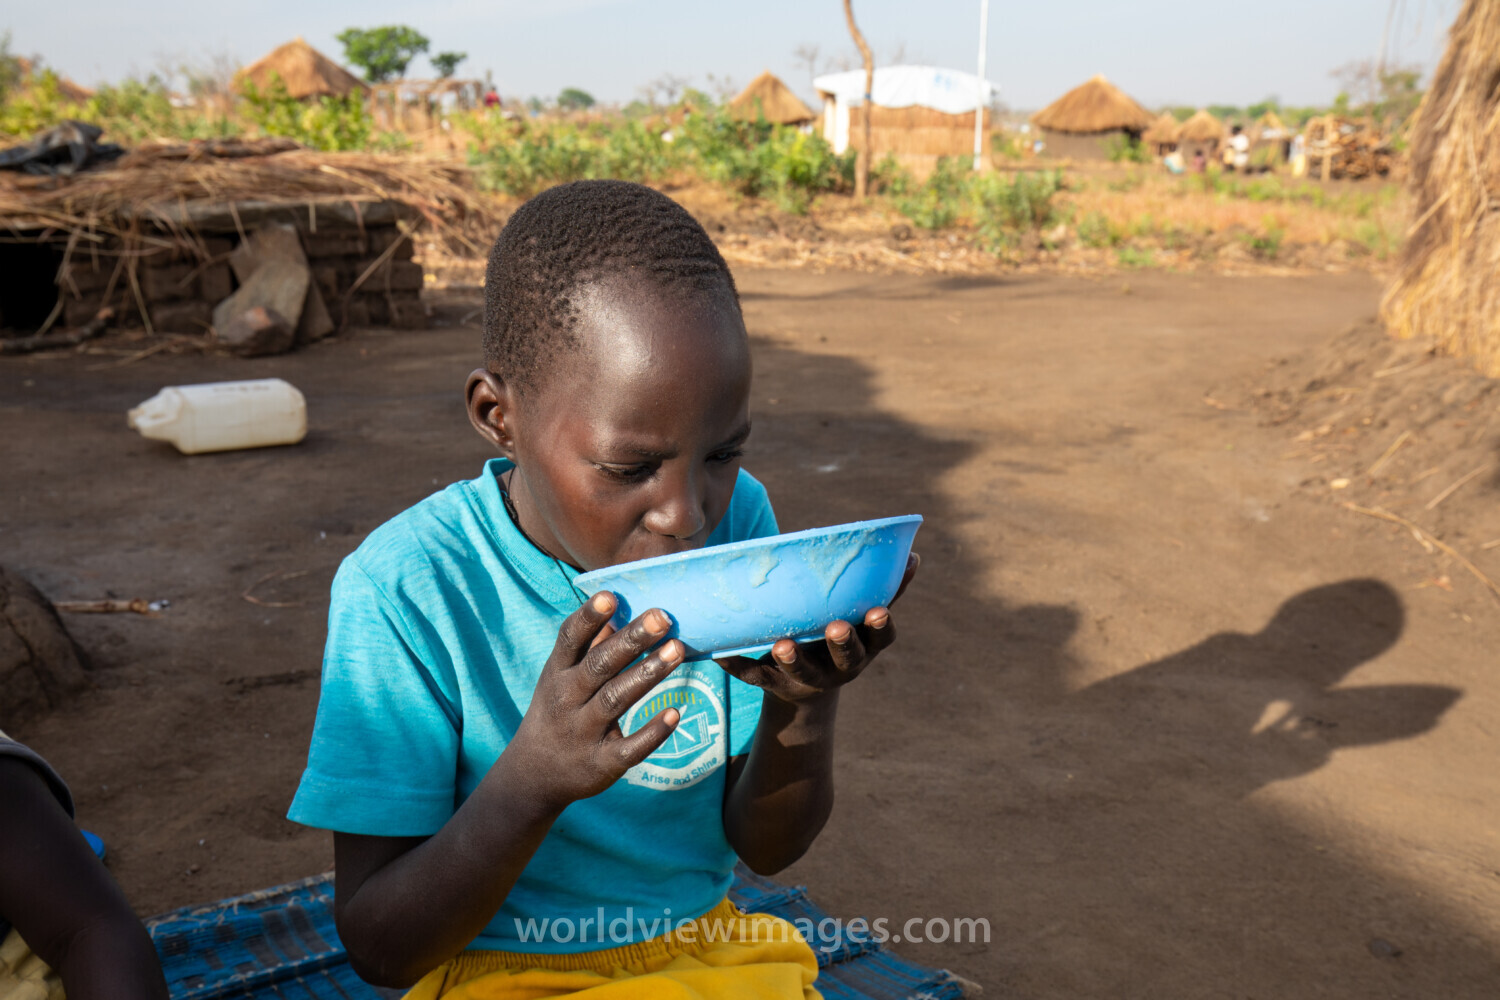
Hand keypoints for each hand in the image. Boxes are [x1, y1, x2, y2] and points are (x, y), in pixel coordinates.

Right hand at [507, 593, 683, 809]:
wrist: (534, 774)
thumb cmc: (557, 710)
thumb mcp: (561, 676)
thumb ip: (589, 645)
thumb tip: (619, 607)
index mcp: (557, 673)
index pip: (570, 640)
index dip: (589, 617)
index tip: (610, 595)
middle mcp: (567, 700)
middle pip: (600, 666)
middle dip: (631, 640)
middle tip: (662, 617)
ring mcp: (583, 733)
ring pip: (616, 699)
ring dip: (648, 673)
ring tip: (677, 649)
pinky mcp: (602, 763)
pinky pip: (629, 747)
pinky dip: (652, 732)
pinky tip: (674, 713)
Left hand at [717, 552, 918, 703]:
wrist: (802, 689)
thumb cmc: (835, 635)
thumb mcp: (861, 619)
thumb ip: (886, 589)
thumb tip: (913, 555)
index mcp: (863, 647)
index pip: (880, 639)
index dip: (881, 628)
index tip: (879, 612)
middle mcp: (839, 667)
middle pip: (845, 659)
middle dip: (841, 644)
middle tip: (834, 627)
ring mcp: (805, 678)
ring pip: (802, 671)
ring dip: (794, 658)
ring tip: (784, 644)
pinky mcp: (772, 682)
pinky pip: (753, 675)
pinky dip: (738, 665)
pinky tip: (721, 652)